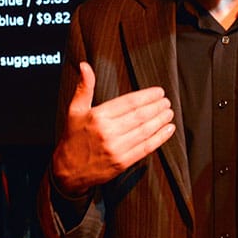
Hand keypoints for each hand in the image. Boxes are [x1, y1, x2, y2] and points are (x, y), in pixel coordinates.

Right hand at [50, 62, 174, 196]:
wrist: (68, 171)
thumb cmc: (73, 138)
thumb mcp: (74, 110)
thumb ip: (84, 87)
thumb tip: (85, 66)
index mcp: (98, 116)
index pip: (129, 102)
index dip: (147, 96)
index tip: (159, 92)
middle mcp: (108, 132)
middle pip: (140, 116)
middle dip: (157, 107)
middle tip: (166, 102)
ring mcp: (116, 148)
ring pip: (145, 131)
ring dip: (160, 121)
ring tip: (169, 113)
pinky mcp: (122, 162)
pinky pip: (145, 148)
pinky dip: (159, 138)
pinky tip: (167, 130)